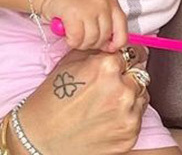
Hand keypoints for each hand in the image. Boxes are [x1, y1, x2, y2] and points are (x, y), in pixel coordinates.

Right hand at [0, 46, 149, 154]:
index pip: (135, 52)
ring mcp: (128, 115)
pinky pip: (137, 118)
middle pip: (140, 75)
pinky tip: (106, 119)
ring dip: (130, 98)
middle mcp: (122, 90)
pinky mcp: (129, 135)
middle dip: (128, 77)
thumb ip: (98, 51)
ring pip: (142, 97)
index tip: (126, 62)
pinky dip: (126, 117)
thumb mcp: (70, 63)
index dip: (128, 57)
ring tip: (106, 105)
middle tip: (110, 87)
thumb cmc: (51, 101)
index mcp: (108, 67)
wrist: (39, 138)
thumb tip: (116, 43)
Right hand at [41, 0, 127, 50]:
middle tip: (82, 38)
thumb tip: (110, 46)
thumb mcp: (96, 9)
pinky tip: (68, 35)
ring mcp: (89, 8)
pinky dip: (71, 41)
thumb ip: (106, 24)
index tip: (107, 48)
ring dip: (81, 43)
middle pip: (104, 37)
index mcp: (112, 3)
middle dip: (93, 43)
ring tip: (74, 36)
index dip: (116, 44)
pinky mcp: (73, 13)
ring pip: (91, 39)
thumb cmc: (75, 2)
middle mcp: (104, 4)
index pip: (122, 30)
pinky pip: (77, 38)